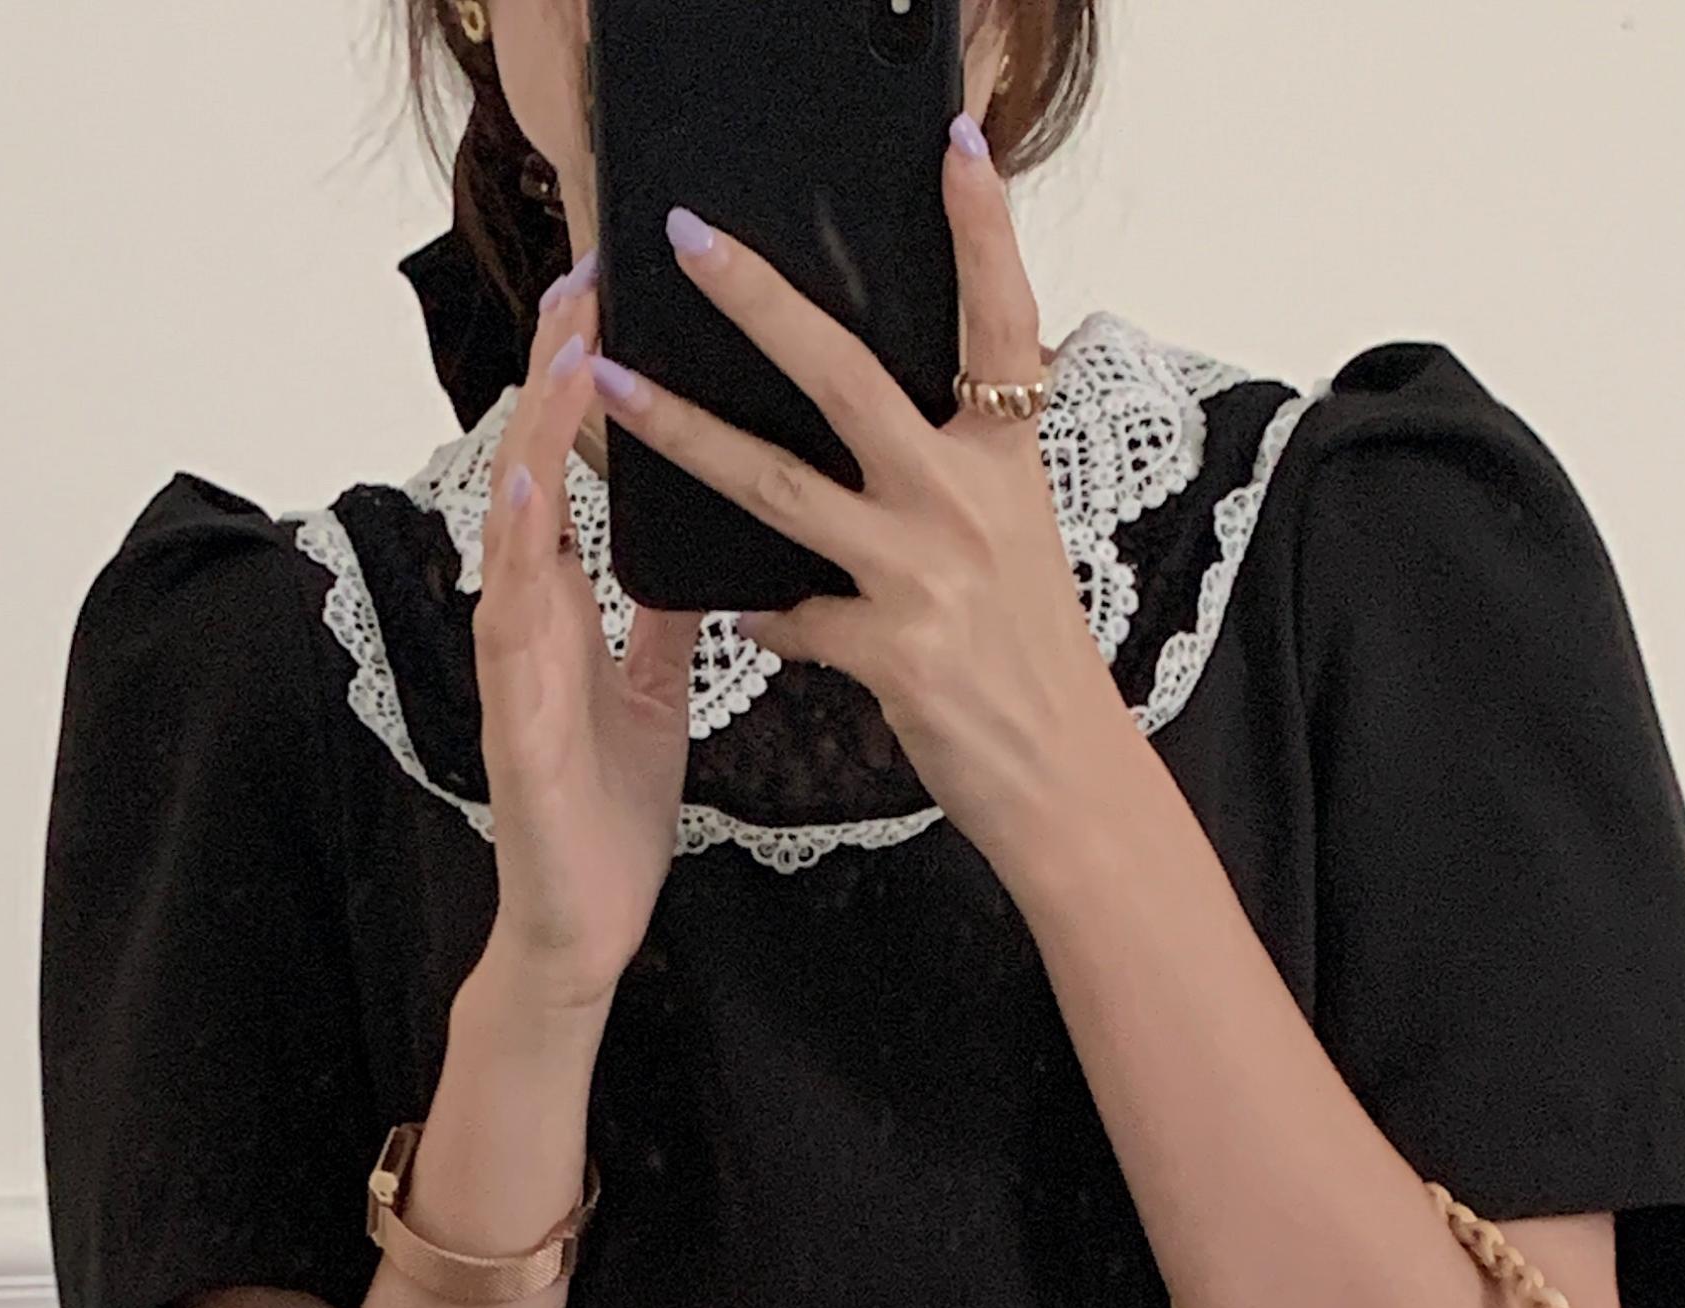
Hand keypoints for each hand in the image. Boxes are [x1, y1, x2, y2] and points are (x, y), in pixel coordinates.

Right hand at [478, 260, 704, 1015]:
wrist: (583, 931)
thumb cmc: (608, 818)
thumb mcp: (655, 697)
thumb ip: (663, 618)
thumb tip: (699, 543)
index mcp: (565, 613)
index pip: (569, 472)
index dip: (586, 385)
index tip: (613, 297)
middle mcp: (530, 625)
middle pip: (532, 474)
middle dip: (557, 376)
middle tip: (587, 278)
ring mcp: (513, 673)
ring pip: (516, 534)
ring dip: (532, 441)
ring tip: (565, 353)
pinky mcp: (515, 730)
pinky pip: (514, 633)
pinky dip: (518, 559)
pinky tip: (527, 496)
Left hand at [582, 127, 1125, 875]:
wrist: (1068, 781)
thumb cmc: (1037, 659)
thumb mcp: (1020, 537)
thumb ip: (963, 468)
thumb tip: (909, 412)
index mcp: (1005, 458)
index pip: (1000, 321)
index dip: (983, 232)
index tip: (956, 148)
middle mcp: (965, 500)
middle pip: (844, 376)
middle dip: (758, 303)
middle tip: (690, 241)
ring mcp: (925, 575)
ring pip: (779, 486)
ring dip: (686, 435)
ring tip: (617, 389)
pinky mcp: (892, 651)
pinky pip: (791, 618)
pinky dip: (761, 616)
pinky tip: (738, 610)